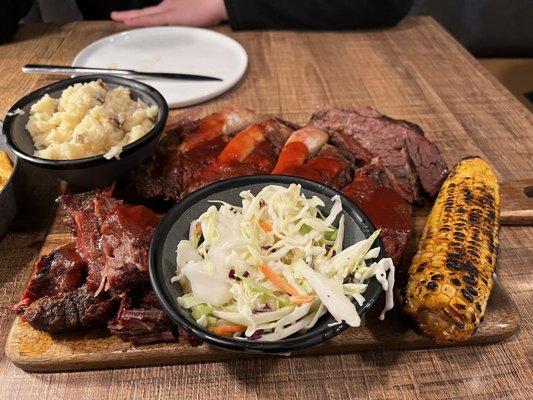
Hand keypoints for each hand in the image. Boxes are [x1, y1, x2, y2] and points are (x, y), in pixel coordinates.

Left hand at [111, 0, 227, 27]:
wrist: (217, 3)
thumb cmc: (210, 7)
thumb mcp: (194, 13)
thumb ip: (186, 18)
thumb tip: (185, 23)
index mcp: (173, 6)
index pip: (153, 12)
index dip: (140, 15)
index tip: (131, 18)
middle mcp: (168, 6)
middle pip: (145, 12)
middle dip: (130, 14)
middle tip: (116, 16)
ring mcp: (169, 10)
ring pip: (144, 15)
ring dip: (130, 17)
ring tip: (117, 18)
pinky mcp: (172, 16)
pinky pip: (151, 20)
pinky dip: (138, 21)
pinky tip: (128, 21)